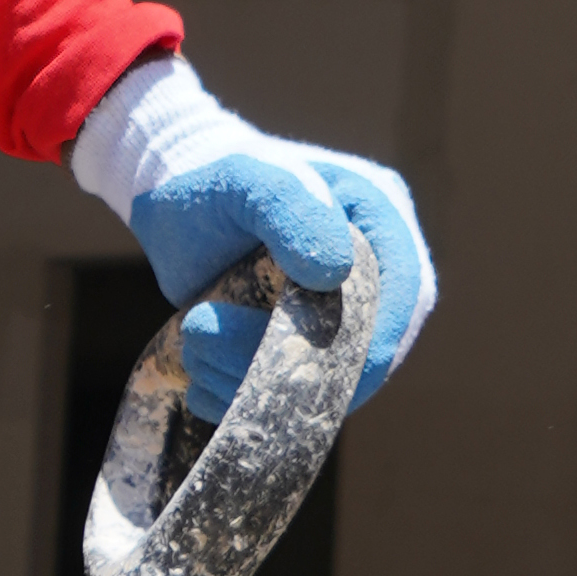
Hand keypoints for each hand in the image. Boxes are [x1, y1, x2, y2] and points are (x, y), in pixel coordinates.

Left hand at [77, 58, 435, 413]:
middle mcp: (371, 272)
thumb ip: (291, 211)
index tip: (333, 368)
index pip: (405, 289)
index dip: (378, 337)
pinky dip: (242, 395)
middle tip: (209, 340)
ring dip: (255, 379)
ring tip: (191, 340)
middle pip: (368, 344)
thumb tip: (335, 274)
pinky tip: (198, 378)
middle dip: (297, 364)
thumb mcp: (246, 180)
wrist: (172, 202)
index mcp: (379, 220)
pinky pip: (287, 388)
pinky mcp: (298, 343)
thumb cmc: (214, 182)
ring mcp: (336, 311)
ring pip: (323, 375)